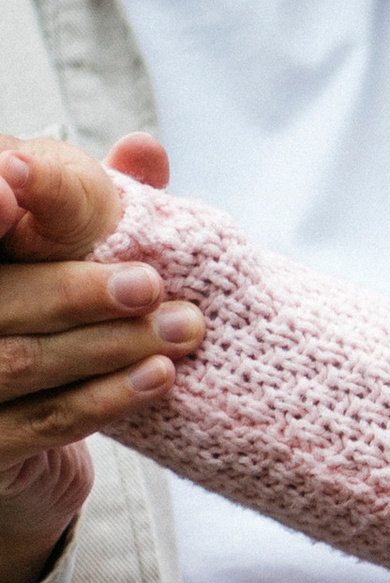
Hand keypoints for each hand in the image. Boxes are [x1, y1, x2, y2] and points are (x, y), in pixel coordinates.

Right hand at [0, 134, 194, 582]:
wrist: (32, 433)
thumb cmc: (54, 319)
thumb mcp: (74, 251)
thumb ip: (98, 202)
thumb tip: (146, 149)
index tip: (13, 196)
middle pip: (1, 297)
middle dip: (78, 291)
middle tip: (152, 285)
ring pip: (24, 361)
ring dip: (108, 347)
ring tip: (180, 330)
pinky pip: (44, 421)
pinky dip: (106, 398)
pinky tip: (157, 377)